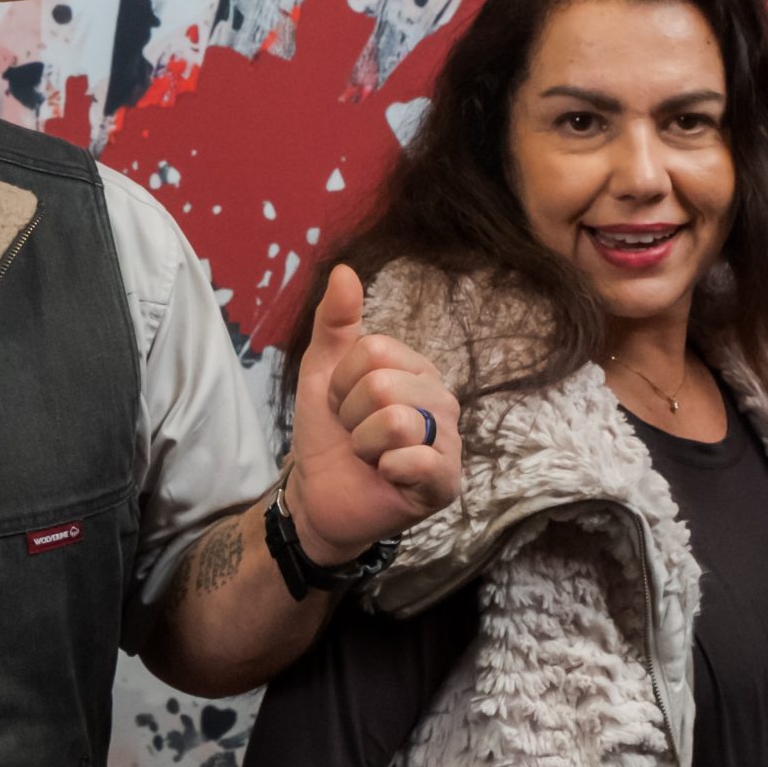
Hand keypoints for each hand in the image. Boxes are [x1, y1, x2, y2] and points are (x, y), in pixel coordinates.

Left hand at [289, 264, 460, 562]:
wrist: (318, 496)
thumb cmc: (328, 433)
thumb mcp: (321, 372)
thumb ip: (335, 322)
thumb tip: (344, 270)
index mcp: (416, 369)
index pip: (372, 350)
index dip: (341, 382)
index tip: (342, 405)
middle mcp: (441, 400)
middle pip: (382, 384)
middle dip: (351, 415)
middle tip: (356, 434)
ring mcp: (449, 442)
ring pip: (396, 420)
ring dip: (364, 444)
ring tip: (370, 455)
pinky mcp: (445, 483)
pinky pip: (416, 461)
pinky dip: (386, 469)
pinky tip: (387, 477)